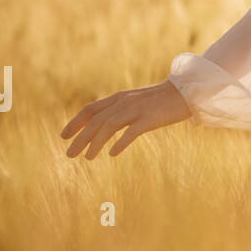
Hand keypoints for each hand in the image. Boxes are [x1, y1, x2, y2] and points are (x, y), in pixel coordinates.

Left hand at [62, 80, 192, 158]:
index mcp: (121, 97)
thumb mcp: (138, 101)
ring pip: (109, 126)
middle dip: (80, 137)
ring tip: (87, 158)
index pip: (91, 109)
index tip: (63, 136)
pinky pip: (131, 131)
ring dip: (95, 142)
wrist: (187, 92)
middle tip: (69, 155)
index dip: (75, 122)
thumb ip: (122, 109)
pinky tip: (112, 153)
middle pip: (96, 120)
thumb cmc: (162, 100)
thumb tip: (105, 125)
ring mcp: (138, 109)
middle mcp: (125, 101)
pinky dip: (120, 142)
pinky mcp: (150, 118)